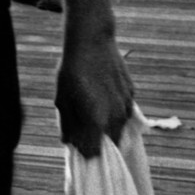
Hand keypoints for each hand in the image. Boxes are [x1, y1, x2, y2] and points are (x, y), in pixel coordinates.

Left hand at [55, 37, 135, 157]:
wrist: (92, 42)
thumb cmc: (72, 70)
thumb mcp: (62, 98)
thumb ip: (67, 123)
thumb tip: (69, 142)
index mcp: (96, 120)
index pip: (95, 152)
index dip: (85, 152)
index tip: (78, 146)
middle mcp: (116, 117)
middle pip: (111, 144)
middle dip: (98, 142)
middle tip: (84, 132)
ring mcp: (127, 105)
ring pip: (120, 129)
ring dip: (108, 128)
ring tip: (92, 112)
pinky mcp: (132, 94)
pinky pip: (124, 112)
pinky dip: (114, 112)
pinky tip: (102, 97)